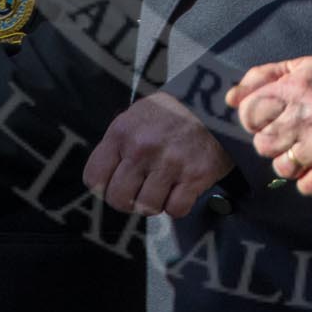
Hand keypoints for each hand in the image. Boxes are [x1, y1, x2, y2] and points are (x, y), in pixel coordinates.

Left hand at [81, 92, 232, 217]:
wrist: (217, 102)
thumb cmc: (175, 112)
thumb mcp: (138, 116)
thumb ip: (119, 144)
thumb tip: (105, 178)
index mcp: (122, 132)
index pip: (93, 177)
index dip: (104, 187)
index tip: (115, 185)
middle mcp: (142, 147)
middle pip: (118, 198)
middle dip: (129, 200)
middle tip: (141, 191)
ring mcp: (169, 162)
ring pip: (146, 207)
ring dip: (156, 202)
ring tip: (164, 186)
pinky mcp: (195, 175)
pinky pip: (175, 209)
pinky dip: (179, 204)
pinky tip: (182, 188)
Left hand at [227, 56, 311, 197]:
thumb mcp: (300, 67)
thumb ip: (261, 78)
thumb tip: (230, 98)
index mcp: (296, 88)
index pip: (248, 113)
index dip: (254, 116)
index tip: (270, 115)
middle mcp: (308, 115)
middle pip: (262, 144)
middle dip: (272, 140)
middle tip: (292, 132)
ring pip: (282, 167)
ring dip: (291, 160)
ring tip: (308, 147)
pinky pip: (305, 186)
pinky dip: (309, 179)